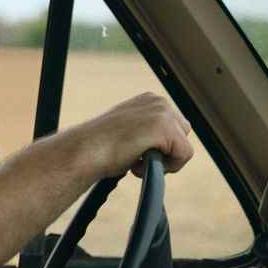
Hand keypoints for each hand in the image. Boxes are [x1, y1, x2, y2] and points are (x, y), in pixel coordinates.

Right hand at [65, 92, 193, 177]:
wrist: (84, 151)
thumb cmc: (99, 146)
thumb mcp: (128, 131)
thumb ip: (146, 131)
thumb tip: (162, 146)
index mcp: (149, 100)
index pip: (174, 126)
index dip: (159, 146)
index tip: (136, 151)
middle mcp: (158, 101)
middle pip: (183, 134)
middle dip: (165, 151)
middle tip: (137, 158)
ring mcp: (163, 113)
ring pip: (183, 147)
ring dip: (164, 160)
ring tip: (136, 160)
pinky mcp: (165, 128)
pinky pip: (183, 156)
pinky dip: (166, 167)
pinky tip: (139, 163)